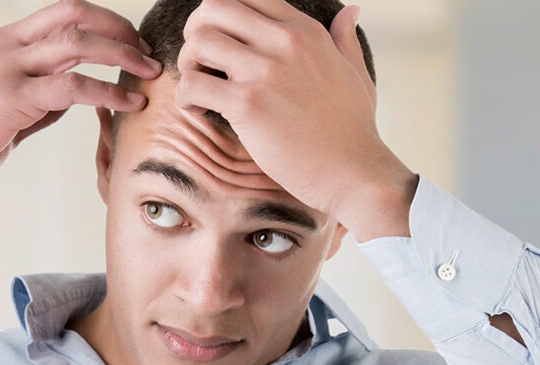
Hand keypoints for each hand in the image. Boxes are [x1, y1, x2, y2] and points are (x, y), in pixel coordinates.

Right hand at [0, 0, 161, 216]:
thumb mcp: (0, 110)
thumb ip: (35, 99)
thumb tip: (71, 100)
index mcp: (1, 44)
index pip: (61, 13)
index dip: (102, 22)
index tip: (129, 42)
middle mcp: (5, 46)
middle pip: (75, 14)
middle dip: (119, 28)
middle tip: (146, 51)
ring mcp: (6, 69)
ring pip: (78, 43)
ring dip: (122, 55)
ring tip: (149, 72)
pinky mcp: (10, 99)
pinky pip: (71, 86)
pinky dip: (106, 92)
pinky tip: (127, 103)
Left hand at [174, 0, 415, 239]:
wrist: (353, 172)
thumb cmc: (352, 130)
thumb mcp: (355, 73)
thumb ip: (344, 39)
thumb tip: (349, 12)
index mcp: (306, 31)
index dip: (222, 17)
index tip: (220, 44)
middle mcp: (285, 42)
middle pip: (214, 7)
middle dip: (195, 32)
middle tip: (199, 63)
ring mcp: (265, 71)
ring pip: (198, 41)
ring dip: (187, 64)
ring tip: (197, 89)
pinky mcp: (247, 104)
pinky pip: (193, 84)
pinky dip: (185, 97)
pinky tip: (198, 112)